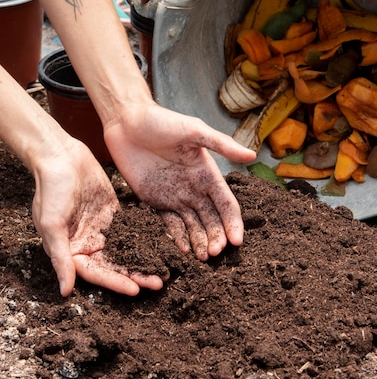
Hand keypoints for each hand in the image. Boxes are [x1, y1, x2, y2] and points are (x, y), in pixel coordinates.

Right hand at [31, 138, 163, 295]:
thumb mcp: (52, 225)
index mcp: (71, 251)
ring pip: (125, 251)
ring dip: (142, 261)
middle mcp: (87, 244)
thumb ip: (60, 258)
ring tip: (163, 271)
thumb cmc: (50, 190)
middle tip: (158, 283)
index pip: (95, 273)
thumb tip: (65, 292)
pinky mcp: (113, 214)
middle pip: (114, 266)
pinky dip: (145, 239)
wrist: (61, 156)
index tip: (135, 290)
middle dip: (135, 275)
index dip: (115, 282)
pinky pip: (131, 230)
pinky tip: (161, 246)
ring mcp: (102, 229)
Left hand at [104, 102, 255, 260]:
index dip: (232, 223)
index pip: (226, 204)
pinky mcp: (155, 201)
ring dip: (199, 242)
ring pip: (192, 226)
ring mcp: (175, 197)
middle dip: (216, 238)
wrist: (126, 122)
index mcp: (207, 174)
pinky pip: (169, 224)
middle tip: (215, 253)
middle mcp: (194, 189)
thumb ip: (222, 145)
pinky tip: (182, 249)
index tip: (236, 241)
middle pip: (211, 220)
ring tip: (201, 257)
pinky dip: (177, 237)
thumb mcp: (194, 130)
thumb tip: (252, 155)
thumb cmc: (162, 121)